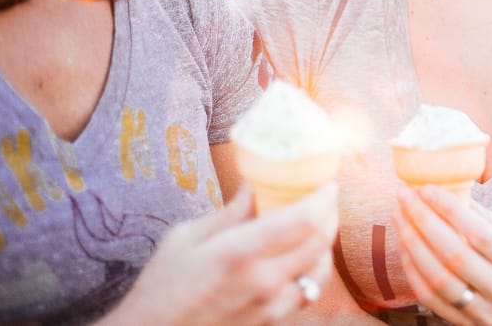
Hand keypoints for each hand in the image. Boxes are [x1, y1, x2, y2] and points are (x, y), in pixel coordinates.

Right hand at [110, 182, 337, 325]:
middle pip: (320, 243)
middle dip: (330, 214)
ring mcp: (269, 308)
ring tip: (316, 223)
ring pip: (319, 272)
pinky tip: (302, 257)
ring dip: (325, 244)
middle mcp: (263, 282)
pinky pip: (305, 295)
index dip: (324, 197)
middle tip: (325, 196)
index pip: (304, 220)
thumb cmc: (161, 288)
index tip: (328, 180)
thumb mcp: (186, 238)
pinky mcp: (269, 324)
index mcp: (240, 254)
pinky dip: (313, 271)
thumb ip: (228, 212)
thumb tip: (254, 184)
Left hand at [393, 182, 491, 325]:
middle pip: (455, 257)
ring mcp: (488, 317)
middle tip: (404, 196)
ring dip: (413, 246)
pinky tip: (407, 249)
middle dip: (423, 221)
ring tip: (399, 218)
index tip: (427, 187)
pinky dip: (415, 274)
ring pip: (439, 282)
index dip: (450, 210)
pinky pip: (433, 303)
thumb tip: (458, 194)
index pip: (481, 235)